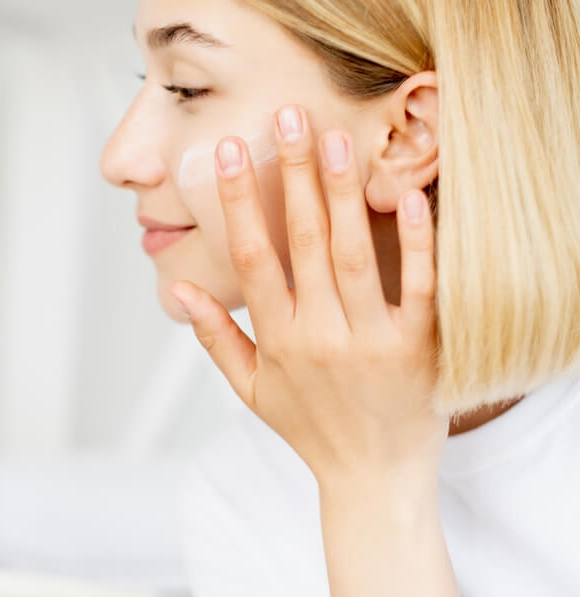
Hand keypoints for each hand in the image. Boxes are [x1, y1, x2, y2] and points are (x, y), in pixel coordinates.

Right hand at [170, 104, 448, 487]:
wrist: (373, 478)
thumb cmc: (309, 430)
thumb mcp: (250, 388)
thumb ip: (215, 335)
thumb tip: (177, 287)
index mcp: (277, 339)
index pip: (252, 257)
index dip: (240, 202)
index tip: (231, 154)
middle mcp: (319, 335)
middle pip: (304, 241)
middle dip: (293, 175)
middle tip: (288, 118)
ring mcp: (370, 340)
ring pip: (353, 254)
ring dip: (343, 193)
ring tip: (335, 138)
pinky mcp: (417, 347)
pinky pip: (419, 287)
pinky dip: (416, 241)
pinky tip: (406, 196)